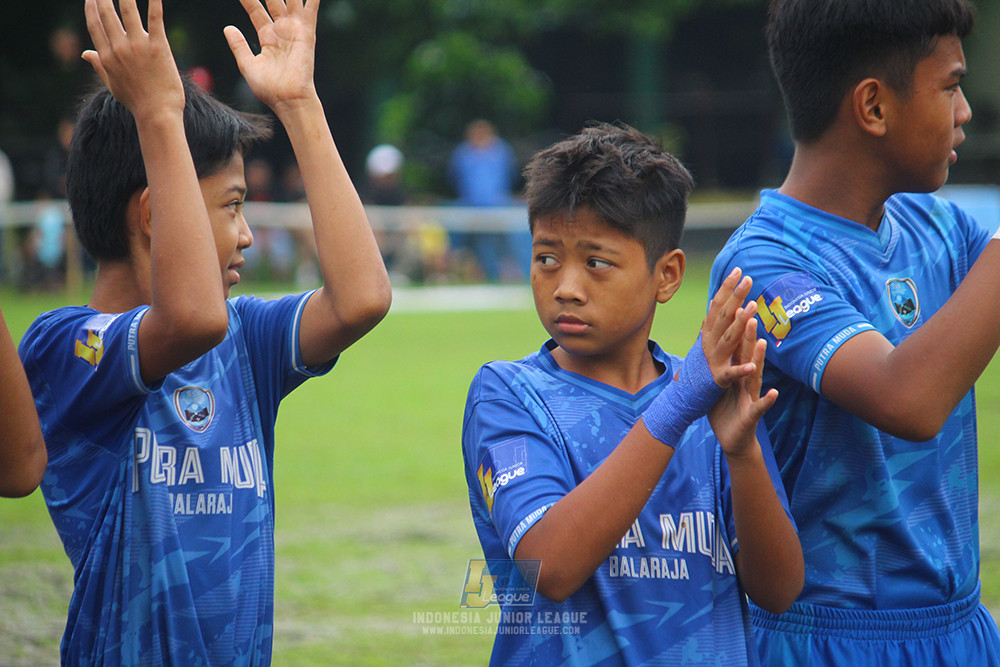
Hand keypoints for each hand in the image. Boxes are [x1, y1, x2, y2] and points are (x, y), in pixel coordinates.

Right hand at [82, 0, 183, 118]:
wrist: (157, 114)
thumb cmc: (137, 101)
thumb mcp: (112, 84)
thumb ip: (99, 66)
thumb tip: (84, 54)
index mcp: (106, 57)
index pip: (95, 26)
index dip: (91, 8)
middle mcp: (119, 49)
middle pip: (107, 14)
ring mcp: (138, 47)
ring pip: (128, 12)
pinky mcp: (158, 47)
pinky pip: (155, 19)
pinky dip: (155, 3)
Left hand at [224, 0, 319, 111]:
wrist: (288, 99)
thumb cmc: (269, 89)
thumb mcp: (248, 65)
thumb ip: (239, 46)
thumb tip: (228, 28)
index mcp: (268, 37)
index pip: (255, 9)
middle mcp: (282, 30)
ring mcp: (294, 29)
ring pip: (290, 0)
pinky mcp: (306, 32)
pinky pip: (311, 9)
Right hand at [700, 267, 757, 387]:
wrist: (684, 396)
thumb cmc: (699, 368)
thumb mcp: (703, 344)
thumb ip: (710, 328)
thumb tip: (712, 309)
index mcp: (708, 334)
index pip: (717, 305)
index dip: (727, 287)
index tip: (738, 270)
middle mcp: (709, 343)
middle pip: (724, 316)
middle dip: (735, 297)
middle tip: (748, 279)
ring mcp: (714, 359)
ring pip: (728, 338)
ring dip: (740, 322)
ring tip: (753, 307)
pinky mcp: (719, 378)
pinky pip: (731, 373)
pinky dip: (741, 370)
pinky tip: (753, 365)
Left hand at [708, 309, 777, 457]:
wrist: (734, 439)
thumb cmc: (726, 410)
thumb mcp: (720, 383)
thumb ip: (721, 364)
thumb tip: (712, 344)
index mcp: (735, 373)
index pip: (735, 347)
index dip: (734, 328)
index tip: (733, 306)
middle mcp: (745, 380)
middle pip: (746, 354)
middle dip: (748, 334)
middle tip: (750, 311)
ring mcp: (751, 396)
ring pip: (755, 375)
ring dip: (757, 359)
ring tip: (761, 343)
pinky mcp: (752, 415)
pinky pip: (761, 407)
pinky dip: (767, 400)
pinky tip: (774, 393)